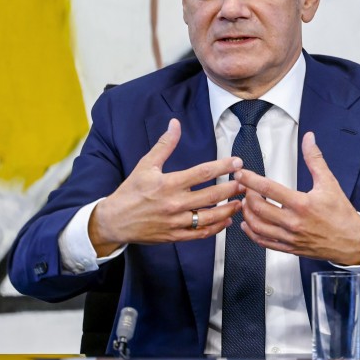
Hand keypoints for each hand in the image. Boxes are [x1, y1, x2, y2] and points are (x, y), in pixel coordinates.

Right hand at [88, 118, 243, 255]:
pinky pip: (200, 234)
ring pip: (210, 217)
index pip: (202, 173)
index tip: (237, 162)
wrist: (114, 221)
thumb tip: (175, 123)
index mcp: (168, 184)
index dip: (222, 166)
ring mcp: (175, 222)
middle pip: (211, 196)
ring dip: (229, 209)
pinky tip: (227, 221)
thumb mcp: (146, 165)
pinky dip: (216, 228)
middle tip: (245, 182)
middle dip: (232, 188)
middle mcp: (174, 203)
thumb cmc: (131, 191)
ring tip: (241, 202)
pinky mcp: (175, 236)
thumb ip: (165, 145)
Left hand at [235, 131, 359, 263]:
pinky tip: (249, 224)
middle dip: (247, 195)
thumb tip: (309, 139)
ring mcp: (290, 237)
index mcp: (302, 204)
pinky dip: (252, 233)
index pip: (268, 189)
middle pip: (259, 208)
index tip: (241, 174)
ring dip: (247, 214)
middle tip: (245, 188)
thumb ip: (315, 159)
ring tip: (246, 204)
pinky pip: (264, 242)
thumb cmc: (341, 214)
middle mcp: (293, 222)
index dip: (250, 180)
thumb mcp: (329, 183)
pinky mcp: (289, 248)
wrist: (352, 241)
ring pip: (258, 226)